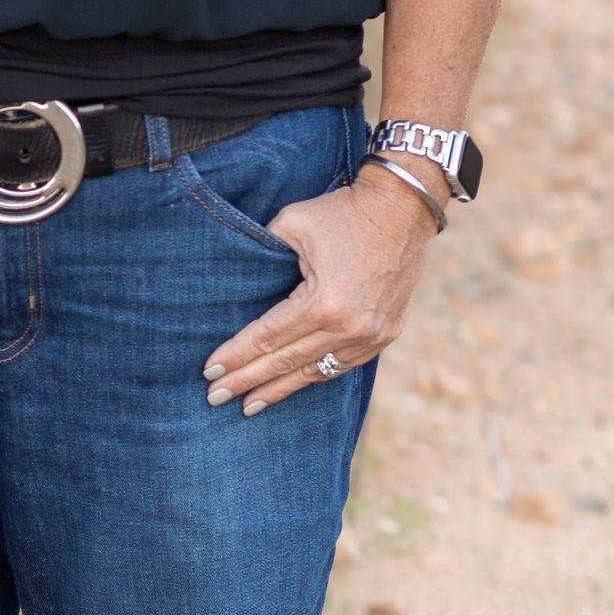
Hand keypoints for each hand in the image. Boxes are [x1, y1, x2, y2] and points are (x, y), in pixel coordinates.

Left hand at [202, 165, 437, 416]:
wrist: (403, 209)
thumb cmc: (342, 212)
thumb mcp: (292, 223)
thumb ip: (264, 255)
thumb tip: (241, 282)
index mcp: (324, 303)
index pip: (267, 338)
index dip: (236, 356)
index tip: (210, 373)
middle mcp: (349, 328)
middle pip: (286, 362)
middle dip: (247, 381)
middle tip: (215, 398)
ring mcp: (371, 336)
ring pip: (315, 372)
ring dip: (280, 389)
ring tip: (250, 405)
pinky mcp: (384, 335)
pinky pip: (342, 365)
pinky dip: (313, 375)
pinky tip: (292, 385)